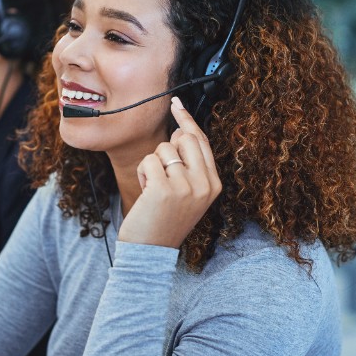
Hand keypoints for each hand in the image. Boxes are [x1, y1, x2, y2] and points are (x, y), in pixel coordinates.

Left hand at [118, 97, 221, 248]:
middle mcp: (204, 184)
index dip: (187, 119)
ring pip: (164, 148)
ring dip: (152, 165)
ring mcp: (185, 187)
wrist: (150, 252)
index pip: (202, 141)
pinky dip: (142, 173)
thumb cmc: (165, 221)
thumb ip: (191, 165)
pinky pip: (148, 160)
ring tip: (154, 190)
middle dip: (167, 148)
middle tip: (161, 173)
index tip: (176, 103)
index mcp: (213, 184)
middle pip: (184, 138)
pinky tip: (145, 193)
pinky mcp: (164, 189)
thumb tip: (182, 129)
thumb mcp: (188, 194)